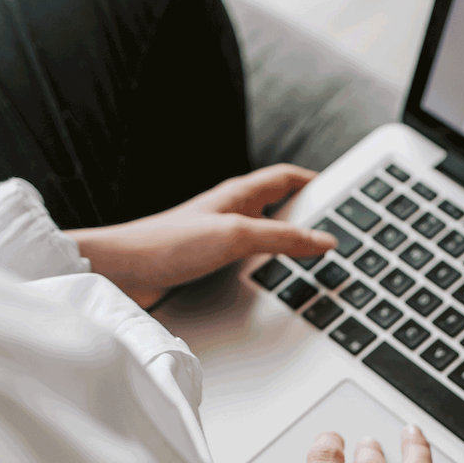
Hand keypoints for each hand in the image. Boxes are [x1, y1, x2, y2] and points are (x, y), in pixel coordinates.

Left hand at [68, 164, 336, 307]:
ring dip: (288, 247)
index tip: (342, 193)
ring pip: (266, 236)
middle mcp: (231, 212)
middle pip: (281, 206)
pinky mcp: (209, 264)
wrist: (122, 273)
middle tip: (336, 232)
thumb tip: (324, 240)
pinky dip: (267, 268)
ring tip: (313, 262)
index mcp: (239, 194)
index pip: (287, 177)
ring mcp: (220, 238)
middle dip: (308, 216)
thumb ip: (282, 238)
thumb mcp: (236, 237)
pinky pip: (249, 261)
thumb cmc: (167, 244)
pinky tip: (273, 285)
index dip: (315, 182)